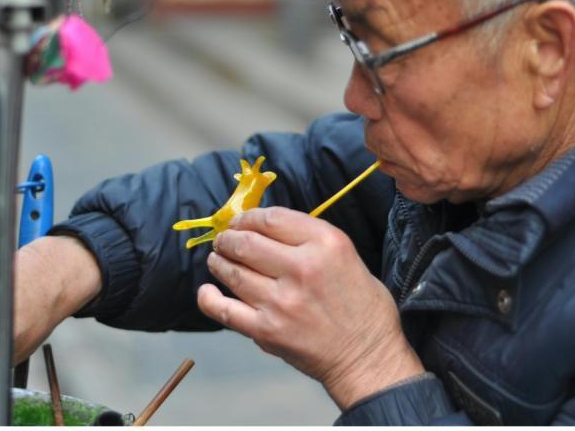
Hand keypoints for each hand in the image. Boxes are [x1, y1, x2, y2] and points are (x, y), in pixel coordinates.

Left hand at [197, 207, 423, 408]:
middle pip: (246, 241)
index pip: (271, 218)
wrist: (367, 357)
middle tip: (224, 240)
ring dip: (218, 262)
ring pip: (232, 272)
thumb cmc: (363, 307)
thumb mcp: (348, 255)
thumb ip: (310, 240)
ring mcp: (281, 301)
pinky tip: (207, 291)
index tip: (239, 221)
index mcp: (326, 243)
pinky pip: (224, 309)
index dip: (247, 217)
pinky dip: (209, 298)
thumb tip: (266, 229)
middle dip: (228, 237)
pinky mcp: (267, 330)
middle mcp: (302, 268)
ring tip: (217, 260)